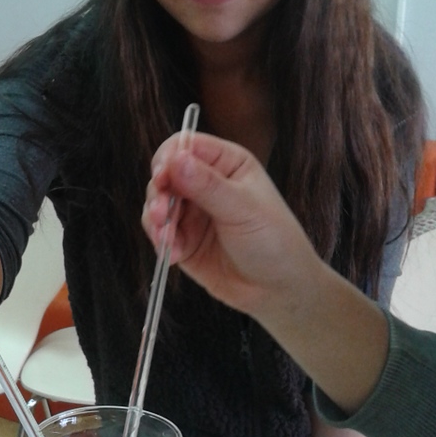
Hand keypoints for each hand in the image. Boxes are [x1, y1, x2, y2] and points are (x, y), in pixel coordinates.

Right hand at [142, 132, 318, 320]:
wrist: (279, 290)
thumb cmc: (275, 241)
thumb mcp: (243, 209)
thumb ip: (207, 185)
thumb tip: (176, 158)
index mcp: (227, 163)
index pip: (186, 146)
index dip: (168, 158)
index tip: (162, 177)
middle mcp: (206, 183)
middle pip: (165, 175)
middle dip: (159, 194)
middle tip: (161, 214)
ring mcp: (193, 212)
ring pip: (158, 204)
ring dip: (156, 220)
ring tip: (167, 239)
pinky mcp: (183, 239)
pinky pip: (160, 232)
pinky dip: (161, 241)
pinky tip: (174, 254)